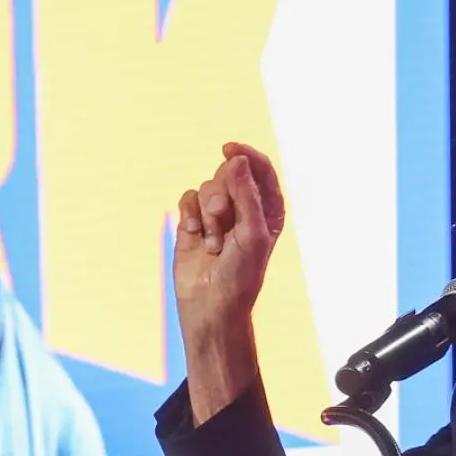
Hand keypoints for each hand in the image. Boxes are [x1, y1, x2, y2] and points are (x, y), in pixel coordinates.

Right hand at [173, 141, 285, 421]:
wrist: (211, 305)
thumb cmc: (240, 274)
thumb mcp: (252, 233)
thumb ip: (246, 194)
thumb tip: (235, 159)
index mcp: (267, 207)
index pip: (259, 168)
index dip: (245, 156)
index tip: (229, 151)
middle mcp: (243, 206)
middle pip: (228, 174)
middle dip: (223, 195)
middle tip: (224, 222)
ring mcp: (216, 213)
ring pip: (206, 187)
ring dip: (208, 215)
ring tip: (214, 243)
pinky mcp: (193, 222)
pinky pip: (187, 198)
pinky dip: (190, 217)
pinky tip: (196, 237)